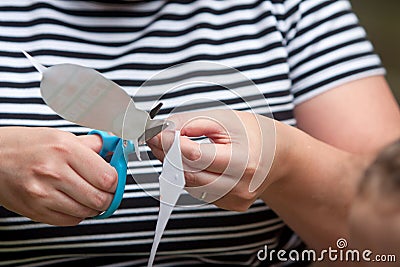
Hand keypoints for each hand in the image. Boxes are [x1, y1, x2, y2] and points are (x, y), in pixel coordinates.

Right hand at [0, 127, 117, 225]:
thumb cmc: (25, 145)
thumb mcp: (60, 135)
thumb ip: (90, 145)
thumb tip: (112, 149)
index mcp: (64, 149)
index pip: (107, 176)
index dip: (116, 181)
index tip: (115, 179)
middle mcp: (54, 172)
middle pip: (100, 198)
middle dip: (109, 196)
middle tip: (107, 191)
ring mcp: (43, 194)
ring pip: (87, 212)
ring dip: (94, 207)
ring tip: (90, 195)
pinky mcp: (36, 210)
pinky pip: (70, 220)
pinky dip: (78, 214)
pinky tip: (74, 202)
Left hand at [147, 110, 277, 210]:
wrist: (276, 155)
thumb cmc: (252, 133)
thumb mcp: (224, 118)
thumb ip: (192, 123)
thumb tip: (164, 131)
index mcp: (244, 161)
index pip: (195, 156)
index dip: (171, 144)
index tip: (157, 132)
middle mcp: (240, 185)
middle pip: (189, 174)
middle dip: (168, 155)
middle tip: (157, 138)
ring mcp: (236, 199)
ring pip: (190, 185)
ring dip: (174, 167)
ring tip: (170, 147)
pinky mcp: (230, 204)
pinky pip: (199, 192)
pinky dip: (187, 176)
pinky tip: (186, 162)